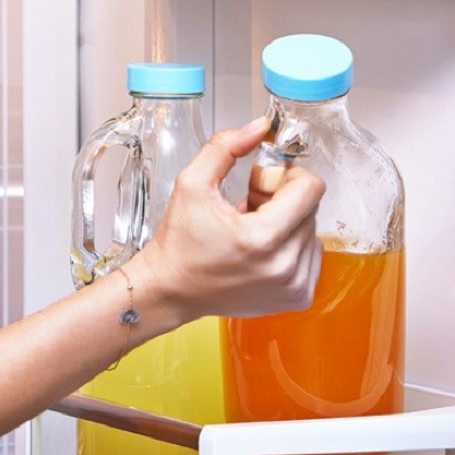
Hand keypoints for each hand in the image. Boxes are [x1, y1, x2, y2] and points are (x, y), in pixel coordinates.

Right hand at [134, 117, 324, 321]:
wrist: (171, 290)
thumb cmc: (179, 244)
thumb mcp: (192, 185)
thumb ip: (226, 147)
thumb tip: (261, 127)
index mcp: (262, 238)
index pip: (311, 188)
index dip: (285, 176)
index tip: (260, 185)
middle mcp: (284, 267)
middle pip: (311, 209)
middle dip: (283, 200)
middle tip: (249, 208)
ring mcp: (293, 287)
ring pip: (312, 233)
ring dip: (287, 225)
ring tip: (252, 232)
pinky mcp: (296, 298)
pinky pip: (311, 257)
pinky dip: (291, 248)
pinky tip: (262, 252)